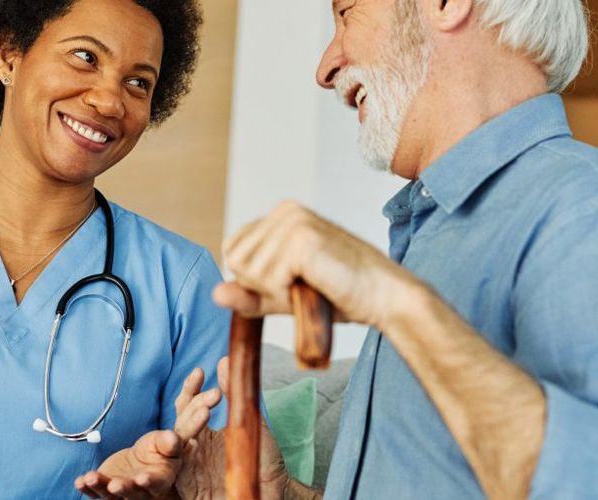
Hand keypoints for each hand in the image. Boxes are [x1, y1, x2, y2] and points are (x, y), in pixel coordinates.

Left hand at [76, 367, 222, 498]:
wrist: (142, 460)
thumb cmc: (159, 451)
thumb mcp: (166, 442)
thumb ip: (170, 441)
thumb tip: (173, 438)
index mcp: (160, 480)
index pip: (156, 484)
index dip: (149, 482)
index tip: (142, 478)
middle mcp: (141, 491)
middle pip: (132, 494)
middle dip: (123, 489)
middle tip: (115, 485)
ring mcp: (122, 492)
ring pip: (111, 495)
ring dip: (100, 487)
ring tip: (90, 477)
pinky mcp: (105, 489)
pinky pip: (95, 492)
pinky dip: (86, 488)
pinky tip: (79, 481)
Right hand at [174, 357, 289, 499]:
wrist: (272, 498)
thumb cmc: (263, 464)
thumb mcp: (251, 424)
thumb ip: (237, 394)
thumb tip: (225, 360)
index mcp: (206, 433)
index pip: (188, 405)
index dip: (190, 388)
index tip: (199, 373)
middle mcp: (194, 448)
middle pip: (180, 422)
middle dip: (193, 406)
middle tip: (213, 397)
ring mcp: (190, 467)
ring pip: (175, 444)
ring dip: (183, 429)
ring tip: (202, 415)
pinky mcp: (188, 486)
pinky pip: (174, 472)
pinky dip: (174, 458)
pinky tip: (188, 445)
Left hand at [215, 201, 413, 328]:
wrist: (382, 297)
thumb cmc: (339, 294)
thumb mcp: (283, 296)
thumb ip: (249, 295)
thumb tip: (215, 294)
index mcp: (280, 215)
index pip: (233, 251)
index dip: (254, 279)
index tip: (289, 282)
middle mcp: (285, 211)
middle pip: (237, 261)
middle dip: (264, 286)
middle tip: (304, 285)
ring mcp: (294, 221)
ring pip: (250, 271)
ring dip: (279, 291)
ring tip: (313, 284)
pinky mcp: (303, 238)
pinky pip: (270, 278)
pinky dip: (289, 293)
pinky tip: (316, 284)